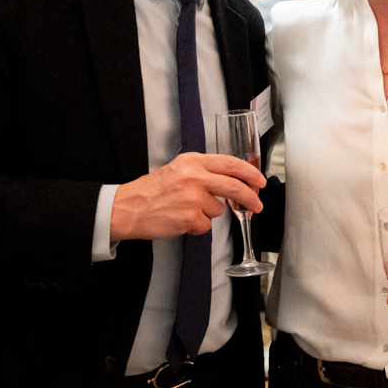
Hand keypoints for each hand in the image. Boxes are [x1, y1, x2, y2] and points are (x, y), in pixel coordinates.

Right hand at [110, 153, 265, 240]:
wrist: (128, 208)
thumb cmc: (153, 190)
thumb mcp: (179, 169)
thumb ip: (205, 171)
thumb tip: (234, 180)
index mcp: (193, 161)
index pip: (231, 163)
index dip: (250, 173)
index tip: (259, 181)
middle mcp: (194, 177)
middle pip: (235, 186)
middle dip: (251, 197)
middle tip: (257, 205)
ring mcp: (192, 198)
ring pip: (219, 209)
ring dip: (208, 213)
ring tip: (186, 209)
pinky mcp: (189, 217)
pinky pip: (206, 225)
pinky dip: (197, 226)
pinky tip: (181, 219)